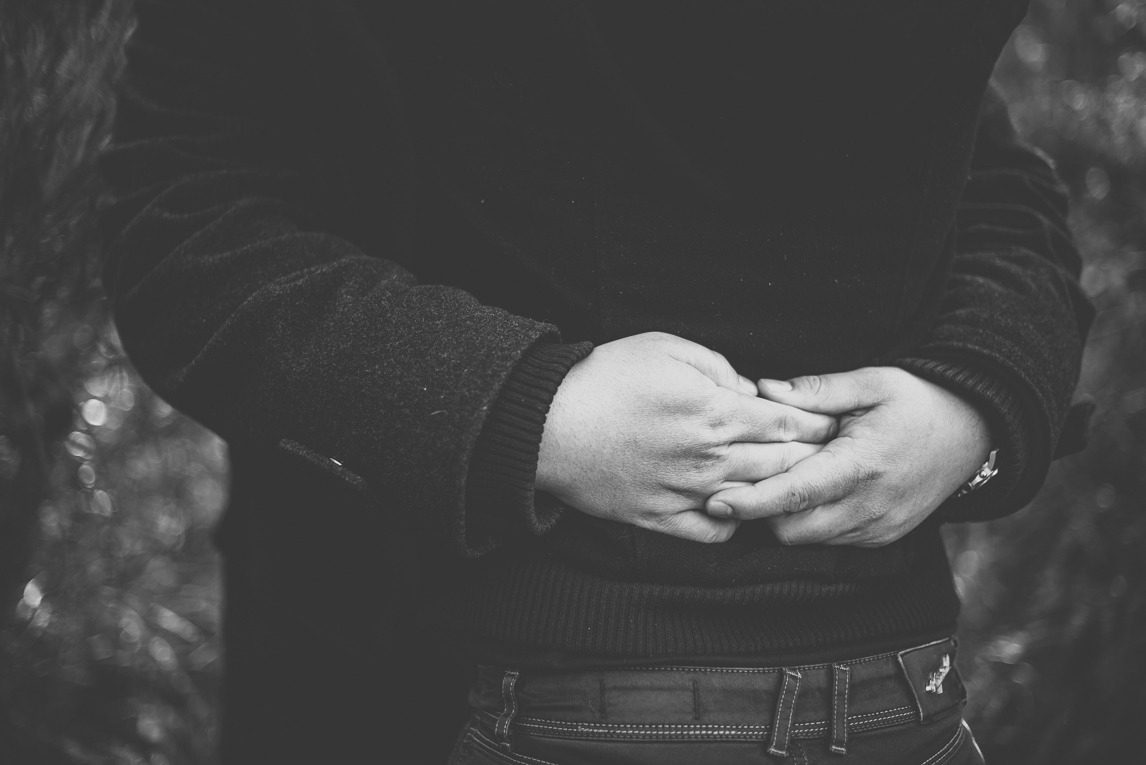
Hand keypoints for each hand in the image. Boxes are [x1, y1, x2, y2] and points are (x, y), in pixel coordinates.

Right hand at [536, 332, 837, 543]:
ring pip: (754, 500)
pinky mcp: (659, 517)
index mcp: (716, 411)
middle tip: (829, 454)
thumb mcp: (666, 347)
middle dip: (812, 459)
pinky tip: (736, 507)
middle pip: (782, 465)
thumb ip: (719, 367)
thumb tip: (750, 391)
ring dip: (780, 493)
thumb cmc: (605, 377)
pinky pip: (713, 532)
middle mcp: (709, 457)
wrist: (548, 423)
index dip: (817, 424)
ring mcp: (686, 492)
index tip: (832, 422)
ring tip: (793, 482)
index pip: (788, 423)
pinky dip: (733, 523)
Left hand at [705, 367, 991, 546]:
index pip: (794, 495)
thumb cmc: (918, 400)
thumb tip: (765, 388)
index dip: (751, 502)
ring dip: (786, 518)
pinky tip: (810, 491)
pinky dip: (812, 523)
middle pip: (792, 529)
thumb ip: (816, 391)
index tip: (715, 502)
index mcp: (862, 465)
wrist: (974, 431)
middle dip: (762, 511)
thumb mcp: (871, 382)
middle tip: (745, 479)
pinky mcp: (883, 537)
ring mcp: (879, 527)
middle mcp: (871, 506)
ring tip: (779, 480)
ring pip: (809, 540)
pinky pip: (831, 541)